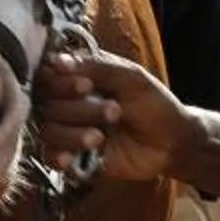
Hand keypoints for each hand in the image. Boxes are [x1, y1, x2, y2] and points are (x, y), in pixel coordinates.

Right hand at [34, 48, 197, 183]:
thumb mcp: (131, 78)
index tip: (86, 86)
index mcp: (79, 78)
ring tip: (99, 137)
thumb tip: (56, 61)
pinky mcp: (74, 157)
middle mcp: (69, 103)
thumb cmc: (153, 103)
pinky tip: (69, 159)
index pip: (48, 76)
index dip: (60, 83)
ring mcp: (70, 131)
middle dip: (79, 110)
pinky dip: (57, 157)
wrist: (172, 142)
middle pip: (48, 105)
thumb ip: (96, 66)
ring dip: (72, 134)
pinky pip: (51, 157)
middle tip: (114, 111)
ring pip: (48, 131)